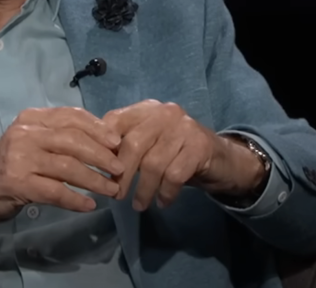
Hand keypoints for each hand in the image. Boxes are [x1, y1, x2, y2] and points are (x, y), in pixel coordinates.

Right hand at [0, 107, 123, 255]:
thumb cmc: (7, 166)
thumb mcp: (29, 141)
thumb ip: (56, 137)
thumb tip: (102, 140)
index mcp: (30, 119)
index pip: (70, 116)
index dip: (97, 128)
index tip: (116, 141)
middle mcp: (24, 134)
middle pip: (73, 140)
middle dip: (101, 155)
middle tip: (120, 168)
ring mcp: (19, 158)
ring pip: (68, 167)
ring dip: (94, 180)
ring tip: (112, 189)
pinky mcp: (17, 184)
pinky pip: (55, 192)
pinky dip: (75, 200)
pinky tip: (89, 205)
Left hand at [103, 100, 261, 210]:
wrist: (223, 160)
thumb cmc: (176, 153)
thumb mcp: (149, 144)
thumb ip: (125, 145)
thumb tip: (92, 162)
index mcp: (147, 109)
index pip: (115, 120)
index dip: (102, 146)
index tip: (98, 171)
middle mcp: (165, 113)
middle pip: (133, 144)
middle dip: (121, 173)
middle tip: (116, 195)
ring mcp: (184, 128)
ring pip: (153, 163)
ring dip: (143, 189)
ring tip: (138, 205)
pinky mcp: (200, 147)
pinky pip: (174, 175)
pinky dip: (165, 193)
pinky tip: (163, 202)